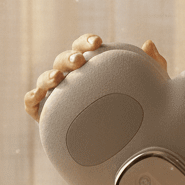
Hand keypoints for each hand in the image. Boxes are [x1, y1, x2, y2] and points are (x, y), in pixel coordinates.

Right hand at [24, 34, 166, 121]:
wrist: (122, 143)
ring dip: (49, 76)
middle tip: (79, 61)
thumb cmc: (135, 109)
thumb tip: (148, 44)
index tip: (98, 43)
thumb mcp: (148, 88)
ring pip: (47, 79)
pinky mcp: (45, 115)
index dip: (86, 41)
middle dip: (69, 57)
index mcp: (90, 65)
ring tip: (58, 78)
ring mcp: (57, 96)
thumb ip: (152, 65)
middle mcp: (72, 77)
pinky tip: (37, 97)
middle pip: (63, 60)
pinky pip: (32, 104)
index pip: (84, 47)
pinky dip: (31, 98)